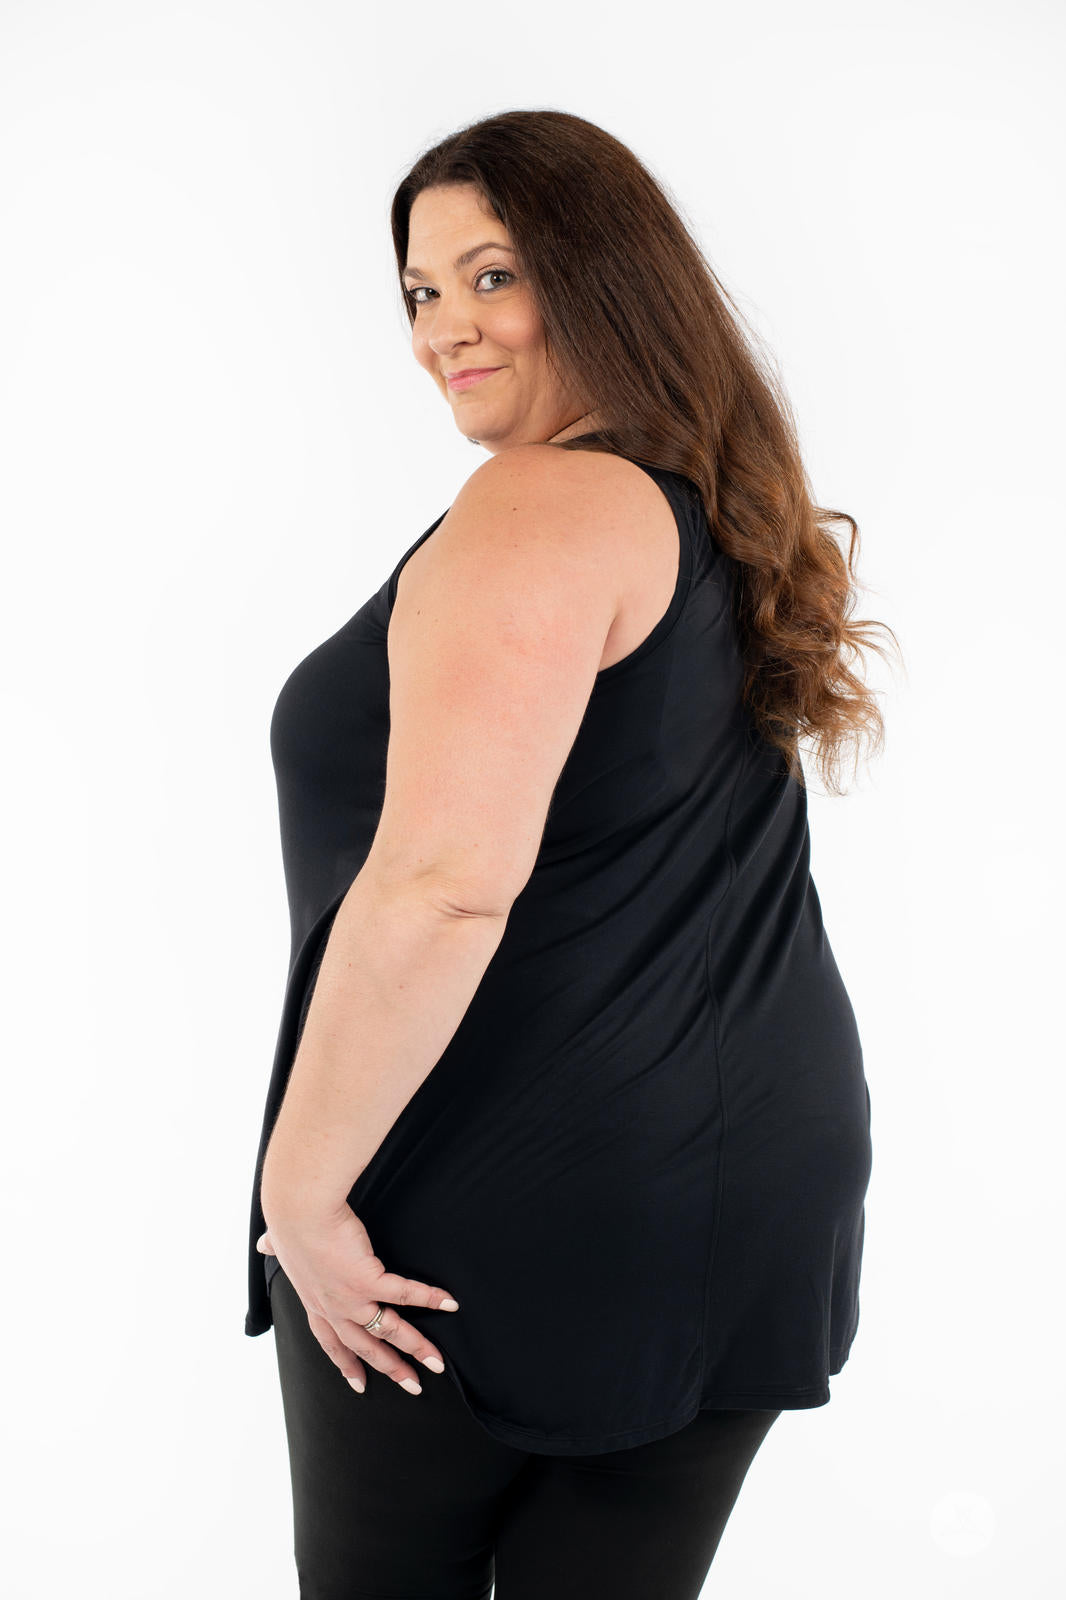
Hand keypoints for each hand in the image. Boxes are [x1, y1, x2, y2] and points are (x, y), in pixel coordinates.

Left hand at [257, 1203, 459, 1394]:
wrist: (299, 1211)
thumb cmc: (289, 1222)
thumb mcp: (280, 1243)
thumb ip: (276, 1248)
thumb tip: (265, 1243)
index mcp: (314, 1301)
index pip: (330, 1342)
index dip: (346, 1364)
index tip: (358, 1384)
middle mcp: (333, 1308)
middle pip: (366, 1347)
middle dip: (390, 1369)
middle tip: (412, 1386)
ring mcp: (351, 1298)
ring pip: (389, 1331)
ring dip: (416, 1348)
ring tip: (436, 1363)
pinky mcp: (368, 1279)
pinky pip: (405, 1294)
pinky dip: (430, 1299)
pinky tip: (450, 1304)